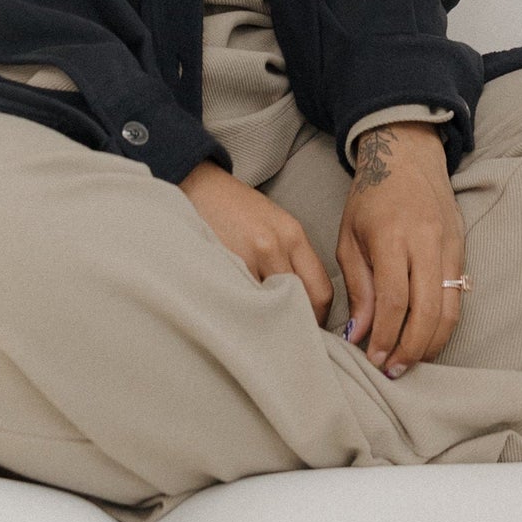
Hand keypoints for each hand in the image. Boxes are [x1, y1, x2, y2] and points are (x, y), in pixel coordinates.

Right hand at [179, 159, 333, 325]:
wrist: (199, 186)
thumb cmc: (237, 208)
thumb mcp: (275, 225)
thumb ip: (292, 260)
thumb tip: (306, 304)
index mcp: (293, 235)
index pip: (322, 291)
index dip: (320, 318)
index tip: (310, 327)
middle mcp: (275, 246)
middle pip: (302, 304)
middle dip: (297, 325)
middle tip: (289, 335)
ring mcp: (247, 257)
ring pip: (271, 309)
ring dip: (269, 321)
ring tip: (262, 325)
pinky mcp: (223, 265)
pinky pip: (243, 303)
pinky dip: (244, 312)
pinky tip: (239, 312)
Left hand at [336, 122, 465, 374]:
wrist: (407, 156)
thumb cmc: (370, 197)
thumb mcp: (349, 236)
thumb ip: (358, 286)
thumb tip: (359, 334)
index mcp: (392, 236)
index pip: (395, 299)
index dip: (385, 336)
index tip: (371, 358)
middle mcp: (426, 241)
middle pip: (427, 311)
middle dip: (410, 349)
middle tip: (392, 370)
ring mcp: (449, 245)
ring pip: (450, 309)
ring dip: (431, 344)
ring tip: (409, 362)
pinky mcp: (462, 249)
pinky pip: (458, 296)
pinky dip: (444, 324)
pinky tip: (426, 339)